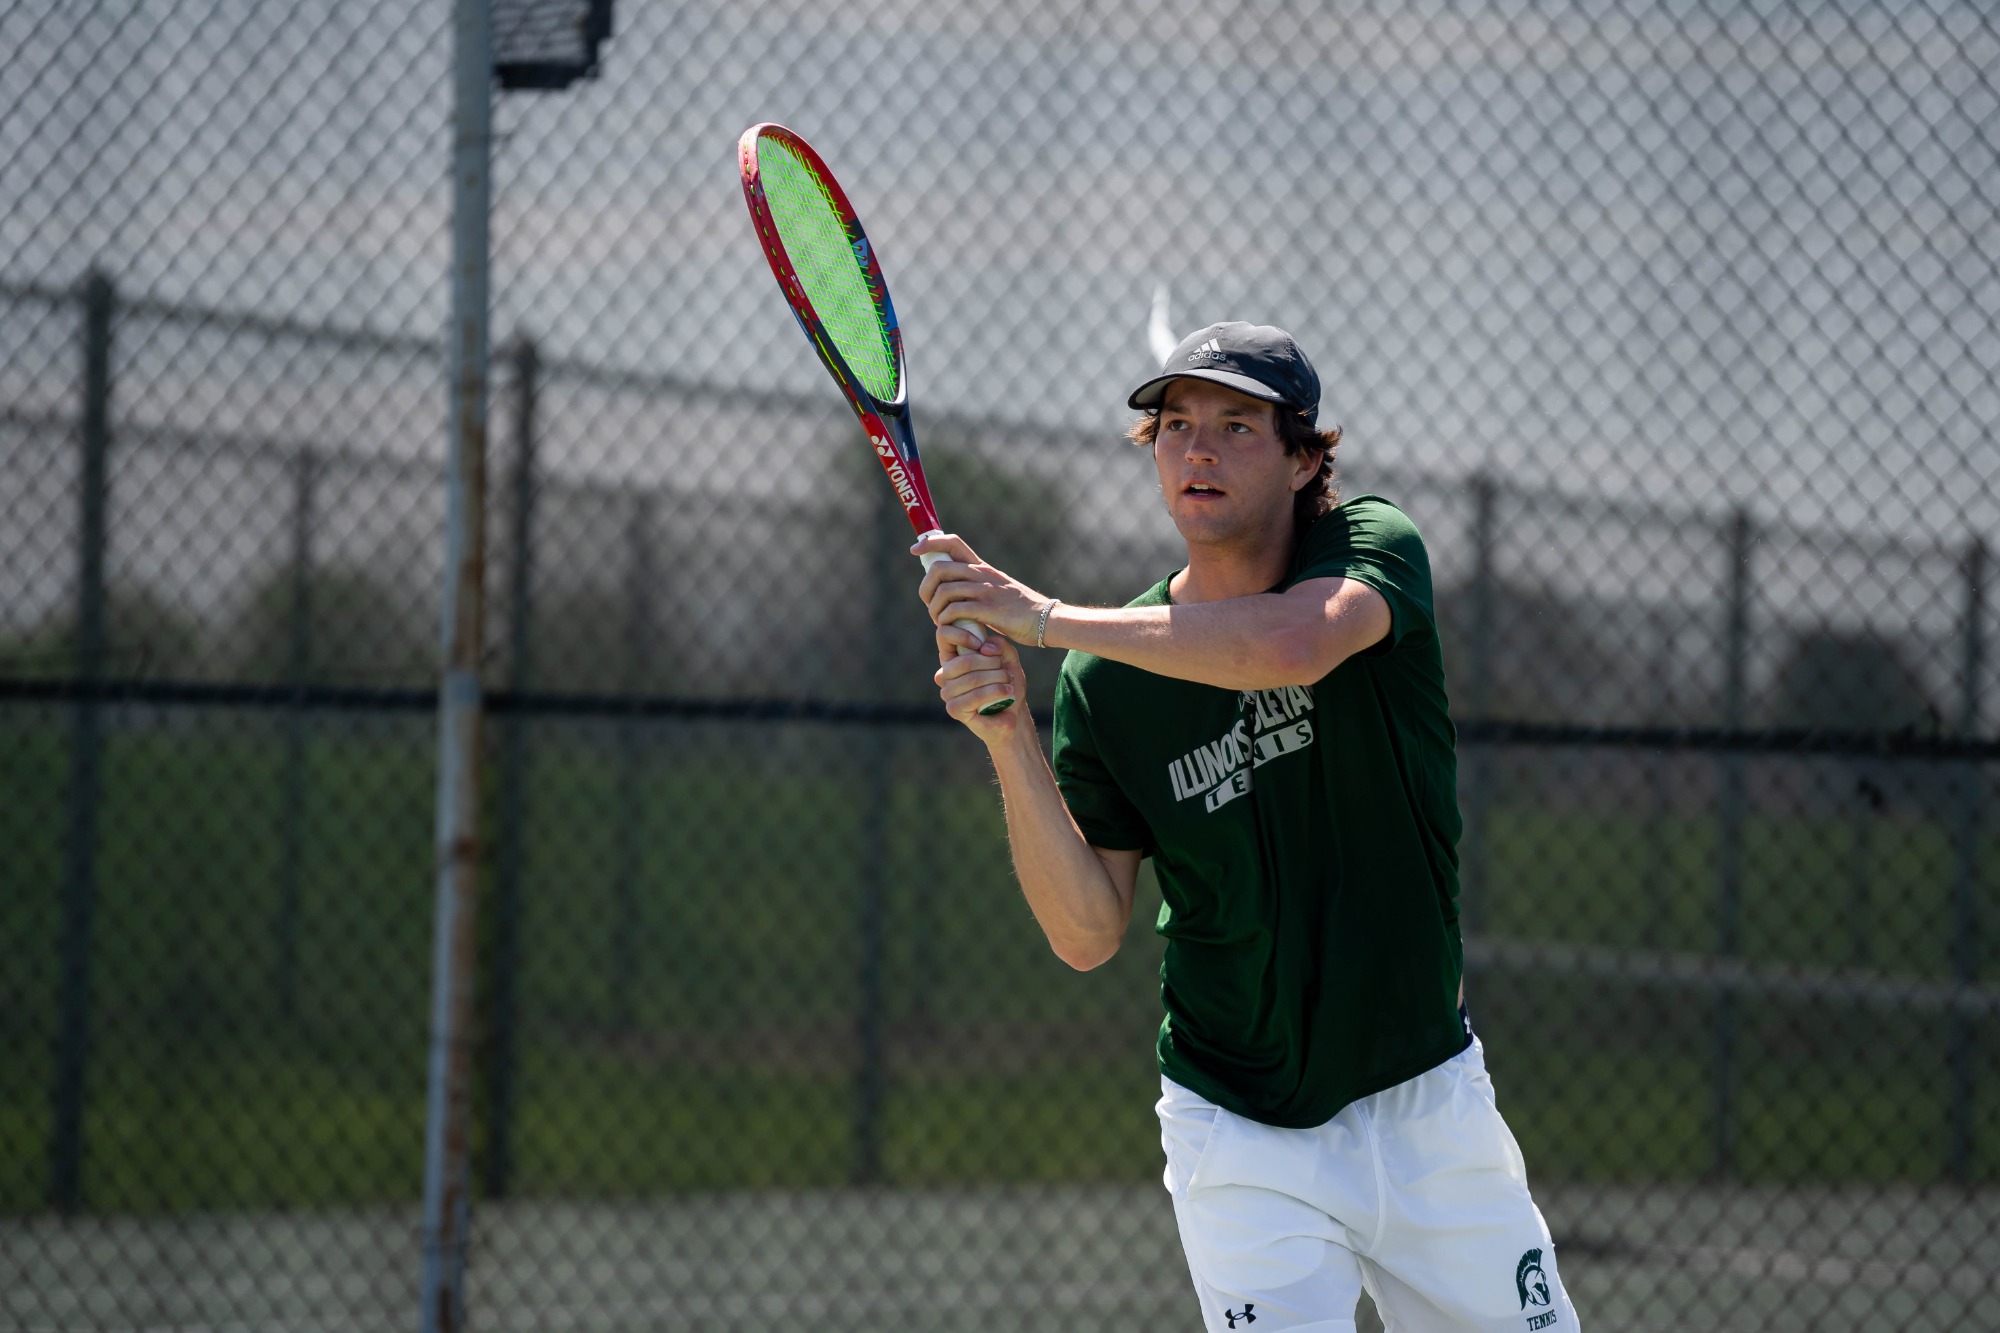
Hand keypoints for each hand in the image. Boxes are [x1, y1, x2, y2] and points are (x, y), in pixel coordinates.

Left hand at [913, 533, 1049, 644]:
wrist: (1045, 620)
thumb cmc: (1018, 610)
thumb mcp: (996, 589)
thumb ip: (975, 587)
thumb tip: (950, 591)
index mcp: (982, 567)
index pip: (953, 542)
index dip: (930, 543)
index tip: (915, 550)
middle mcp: (982, 575)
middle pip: (939, 568)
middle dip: (925, 587)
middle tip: (928, 603)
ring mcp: (985, 592)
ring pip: (944, 591)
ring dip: (935, 609)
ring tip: (939, 621)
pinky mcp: (989, 610)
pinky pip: (955, 611)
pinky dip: (946, 621)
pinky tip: (950, 628)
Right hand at [934, 623, 1028, 739]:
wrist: (1013, 714)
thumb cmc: (1007, 684)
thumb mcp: (1008, 660)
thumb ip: (1000, 646)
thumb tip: (986, 647)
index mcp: (953, 656)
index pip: (944, 635)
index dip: (963, 634)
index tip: (984, 644)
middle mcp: (945, 673)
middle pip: (964, 661)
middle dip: (991, 664)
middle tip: (1007, 671)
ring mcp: (947, 692)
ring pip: (972, 679)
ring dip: (997, 679)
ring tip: (1009, 682)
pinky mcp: (954, 709)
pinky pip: (974, 696)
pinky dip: (994, 692)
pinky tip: (1007, 692)